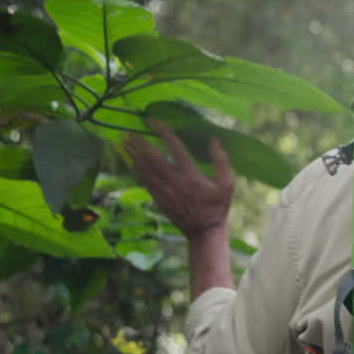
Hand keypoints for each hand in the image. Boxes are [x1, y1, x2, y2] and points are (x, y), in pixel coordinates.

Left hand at [126, 121, 233, 239]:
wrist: (205, 232)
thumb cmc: (218, 206)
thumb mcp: (228, 184)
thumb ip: (221, 161)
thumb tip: (214, 140)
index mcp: (192, 176)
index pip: (176, 149)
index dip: (164, 134)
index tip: (154, 122)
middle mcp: (176, 183)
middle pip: (154, 159)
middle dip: (141, 144)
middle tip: (130, 132)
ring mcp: (165, 193)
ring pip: (146, 171)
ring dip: (134, 156)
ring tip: (125, 143)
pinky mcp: (160, 201)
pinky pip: (145, 183)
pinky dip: (137, 171)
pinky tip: (131, 163)